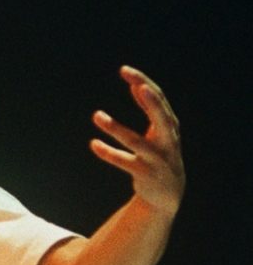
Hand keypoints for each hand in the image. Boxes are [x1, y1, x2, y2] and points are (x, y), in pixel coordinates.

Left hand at [91, 66, 184, 215]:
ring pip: (136, 141)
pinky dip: (109, 153)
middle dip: (151, 101)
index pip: (158, 99)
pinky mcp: (144, 174)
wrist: (168, 194)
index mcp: (169, 125)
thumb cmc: (160, 155)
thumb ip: (150, 109)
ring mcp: (156, 158)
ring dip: (116, 128)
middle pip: (161, 117)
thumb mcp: (159, 132)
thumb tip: (138, 85)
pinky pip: (124, 162)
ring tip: (96, 115)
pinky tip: (94, 144)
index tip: (124, 70)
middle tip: (137, 85)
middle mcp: (167, 140)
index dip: (143, 83)